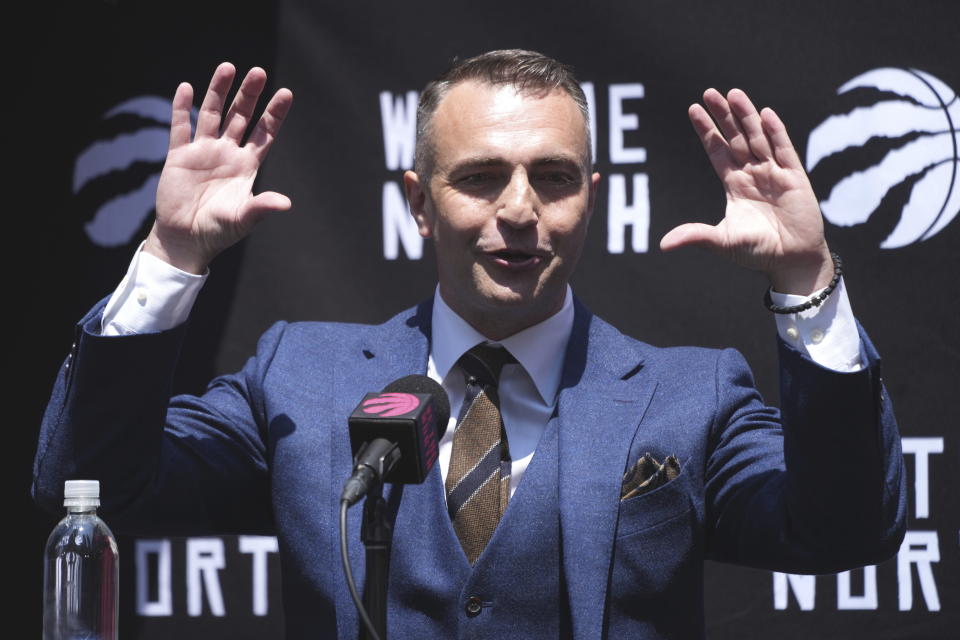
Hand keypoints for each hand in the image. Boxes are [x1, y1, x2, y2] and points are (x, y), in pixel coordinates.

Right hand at [144, 62, 292, 273]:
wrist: (185, 239)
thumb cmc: (219, 231)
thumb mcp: (243, 218)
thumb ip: (262, 207)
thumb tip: (286, 203)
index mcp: (246, 165)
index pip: (264, 133)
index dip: (274, 113)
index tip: (286, 92)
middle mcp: (227, 153)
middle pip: (240, 116)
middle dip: (249, 95)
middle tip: (259, 72)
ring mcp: (203, 152)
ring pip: (211, 114)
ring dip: (218, 91)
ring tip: (228, 67)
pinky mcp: (179, 156)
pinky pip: (180, 127)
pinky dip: (182, 107)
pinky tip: (187, 87)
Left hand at [659, 88, 832, 294]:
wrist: (792, 261)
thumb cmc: (757, 251)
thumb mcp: (722, 241)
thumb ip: (696, 236)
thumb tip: (663, 244)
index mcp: (734, 184)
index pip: (717, 150)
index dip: (706, 131)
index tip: (693, 109)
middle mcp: (753, 173)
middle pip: (735, 137)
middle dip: (723, 116)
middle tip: (709, 93)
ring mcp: (774, 173)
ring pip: (758, 137)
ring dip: (746, 116)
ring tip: (733, 94)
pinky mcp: (795, 177)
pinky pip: (784, 149)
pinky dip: (775, 132)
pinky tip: (764, 114)